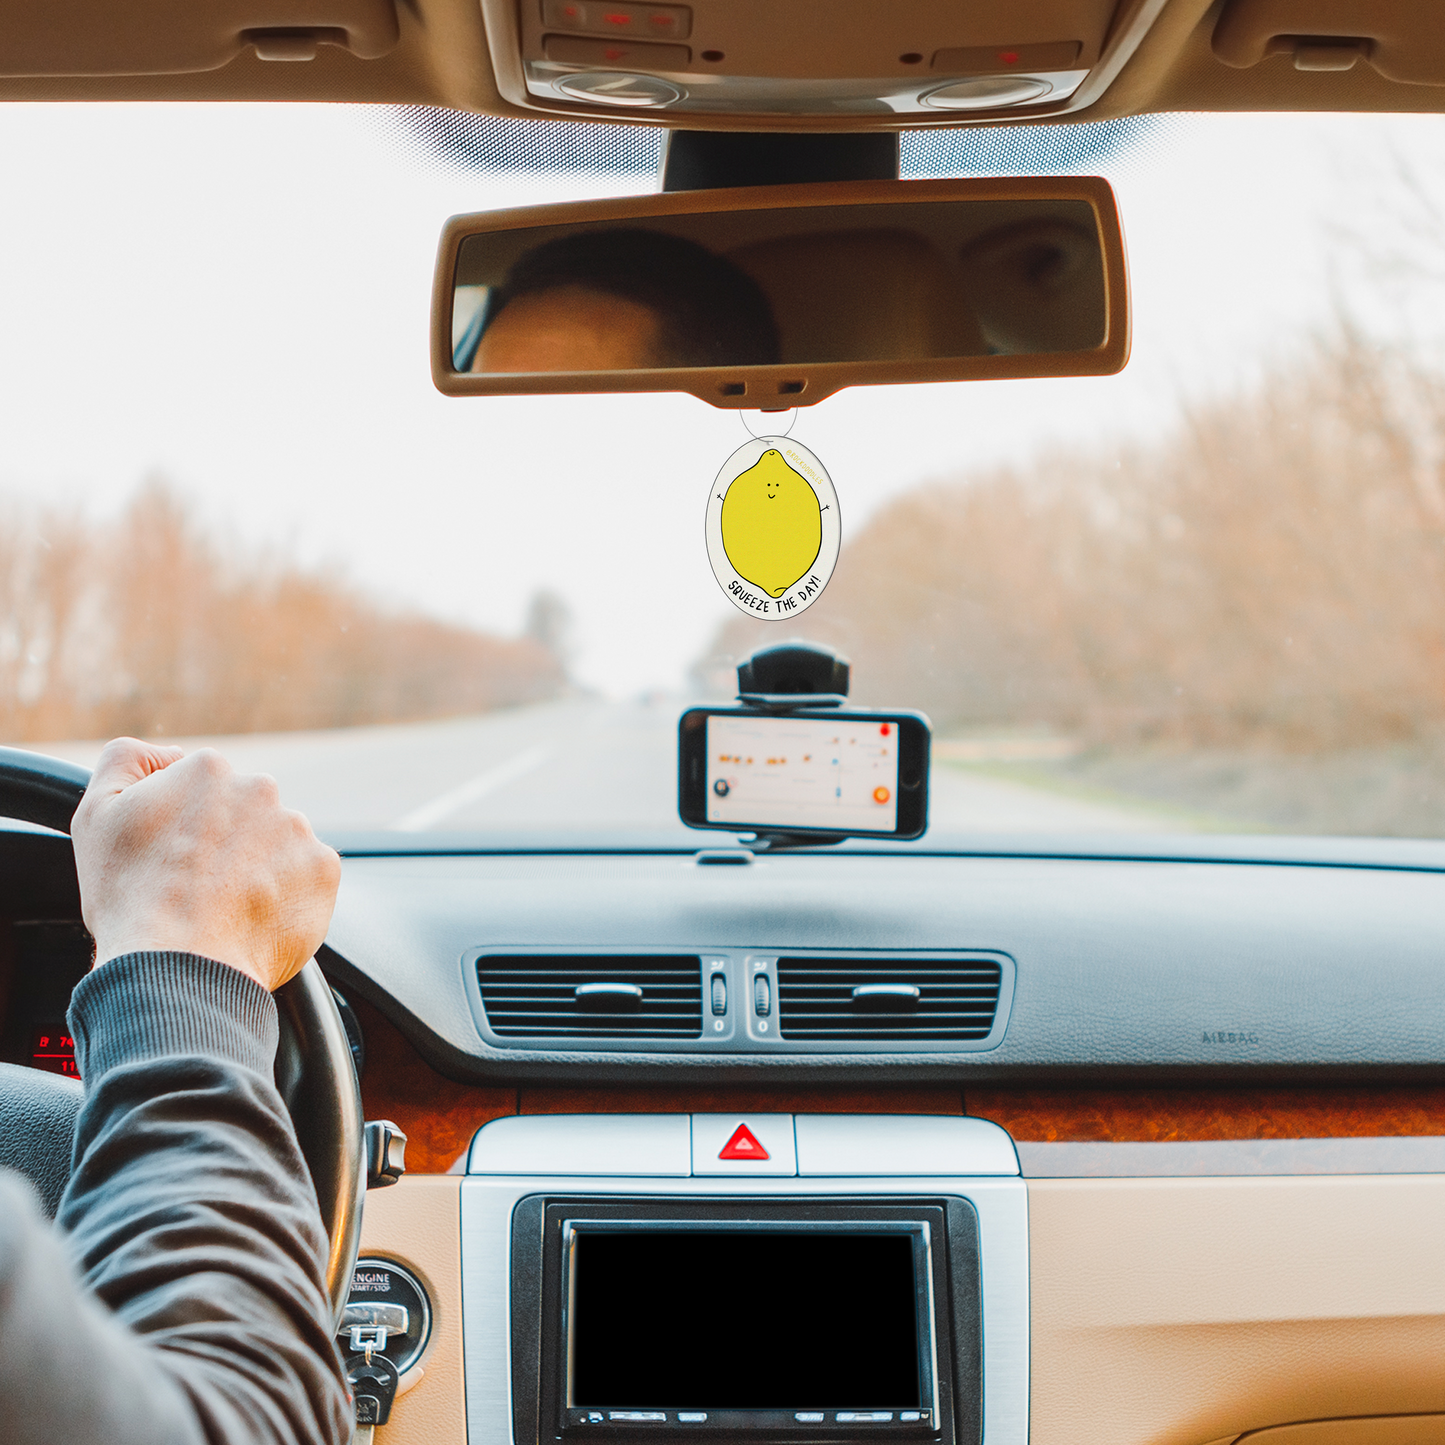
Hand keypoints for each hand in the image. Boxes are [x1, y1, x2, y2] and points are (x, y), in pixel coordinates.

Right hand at [71, 738, 341, 992]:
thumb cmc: (131, 896)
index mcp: (208, 770)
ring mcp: (298, 829)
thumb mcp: (96, 814)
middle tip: (198, 887)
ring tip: (226, 908)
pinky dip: (286, 897)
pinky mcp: (324, 869)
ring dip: (258, 870)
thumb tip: (168, 753)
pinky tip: (254, 918)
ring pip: (277, 846)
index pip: (202, 791)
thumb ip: (125, 761)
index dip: (184, 828)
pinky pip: (306, 879)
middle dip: (226, 845)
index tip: (172, 859)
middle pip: (244, 815)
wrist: (179, 965)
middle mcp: (261, 789)